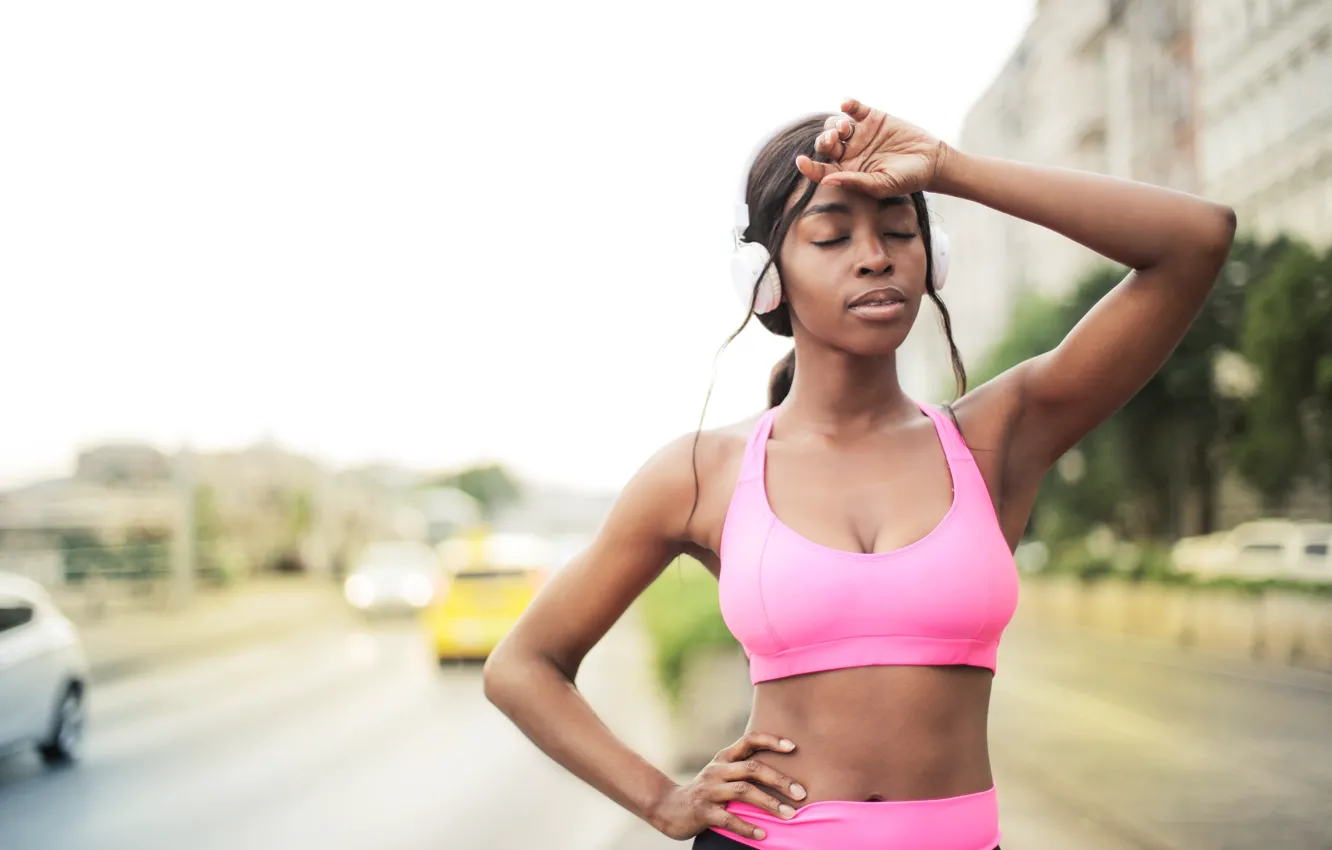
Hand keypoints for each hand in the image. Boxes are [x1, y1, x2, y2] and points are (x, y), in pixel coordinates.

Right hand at [648, 732, 806, 840]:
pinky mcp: (703, 811)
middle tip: (801, 793)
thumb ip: (744, 769)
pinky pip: (729, 819)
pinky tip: (763, 834)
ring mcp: (709, 790)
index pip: (749, 740)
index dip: (771, 740)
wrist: (669, 808)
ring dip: (769, 803)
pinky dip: (747, 827)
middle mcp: (717, 770)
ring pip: (743, 791)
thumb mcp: (722, 774)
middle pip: (752, 768)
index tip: (793, 747)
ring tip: (789, 815)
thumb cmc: (706, 791)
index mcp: (724, 758)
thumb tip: (784, 774)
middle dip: (779, 780)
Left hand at [795, 98, 946, 197]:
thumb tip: (828, 180)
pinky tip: (847, 104)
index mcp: (846, 172)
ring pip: (835, 126)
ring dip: (834, 125)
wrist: (930, 161)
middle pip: (825, 144)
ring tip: (845, 129)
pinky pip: (854, 108)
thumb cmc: (906, 179)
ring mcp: (859, 133)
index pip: (821, 169)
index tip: (801, 161)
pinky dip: (849, 104)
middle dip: (824, 141)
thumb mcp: (881, 185)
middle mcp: (849, 152)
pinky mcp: (871, 117)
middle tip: (833, 140)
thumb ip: (855, 182)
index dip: (809, 166)